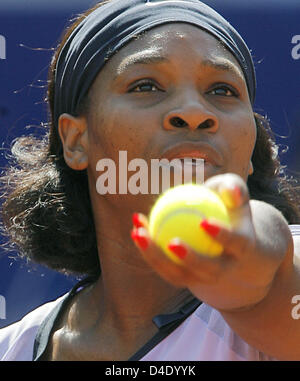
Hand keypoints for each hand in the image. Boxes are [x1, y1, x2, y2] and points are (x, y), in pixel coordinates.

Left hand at [131, 173, 289, 310]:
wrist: (226, 241)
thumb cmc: (229, 209)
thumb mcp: (234, 194)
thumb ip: (234, 188)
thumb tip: (230, 191)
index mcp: (243, 248)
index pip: (235, 244)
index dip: (222, 236)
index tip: (203, 221)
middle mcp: (225, 268)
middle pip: (207, 269)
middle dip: (190, 259)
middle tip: (170, 242)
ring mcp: (202, 277)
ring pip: (178, 274)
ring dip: (156, 256)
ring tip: (138, 232)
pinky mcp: (183, 277)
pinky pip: (163, 266)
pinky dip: (148, 249)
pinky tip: (136, 226)